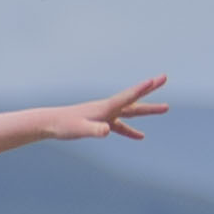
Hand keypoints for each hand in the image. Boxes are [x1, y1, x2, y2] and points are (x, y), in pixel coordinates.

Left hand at [50, 75, 169, 143]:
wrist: (48, 123)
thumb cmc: (64, 125)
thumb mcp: (80, 130)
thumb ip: (95, 130)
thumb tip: (106, 131)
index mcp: (105, 107)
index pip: (128, 96)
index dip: (143, 88)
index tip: (158, 78)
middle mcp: (107, 108)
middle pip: (133, 98)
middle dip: (150, 88)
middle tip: (164, 77)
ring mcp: (104, 115)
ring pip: (130, 111)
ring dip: (147, 110)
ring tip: (165, 108)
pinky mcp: (100, 123)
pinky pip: (120, 126)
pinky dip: (130, 130)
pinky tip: (140, 136)